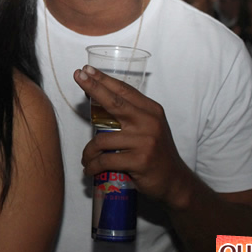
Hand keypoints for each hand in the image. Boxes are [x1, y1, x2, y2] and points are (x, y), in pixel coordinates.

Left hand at [76, 65, 193, 208]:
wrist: (174, 181)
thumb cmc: (155, 152)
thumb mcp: (148, 128)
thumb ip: (130, 114)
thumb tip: (98, 98)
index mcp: (151, 111)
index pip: (124, 90)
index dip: (103, 79)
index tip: (86, 70)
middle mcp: (149, 122)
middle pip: (114, 102)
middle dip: (93, 87)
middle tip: (77, 77)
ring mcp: (145, 141)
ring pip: (102, 139)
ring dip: (88, 151)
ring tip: (86, 158)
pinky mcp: (139, 161)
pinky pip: (105, 160)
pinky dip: (93, 166)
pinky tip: (89, 169)